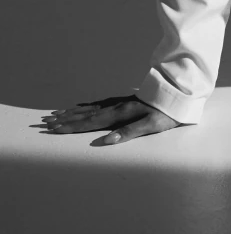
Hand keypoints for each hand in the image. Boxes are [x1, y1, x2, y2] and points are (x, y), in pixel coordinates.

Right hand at [37, 95, 181, 146]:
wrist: (180, 92)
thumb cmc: (167, 112)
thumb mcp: (152, 125)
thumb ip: (129, 132)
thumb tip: (106, 141)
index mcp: (121, 115)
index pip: (91, 123)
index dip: (72, 127)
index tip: (54, 129)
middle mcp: (117, 107)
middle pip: (86, 115)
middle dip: (66, 120)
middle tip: (47, 122)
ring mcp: (120, 102)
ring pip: (91, 108)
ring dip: (74, 112)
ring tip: (57, 114)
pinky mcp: (126, 100)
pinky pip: (100, 103)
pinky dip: (87, 106)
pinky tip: (82, 106)